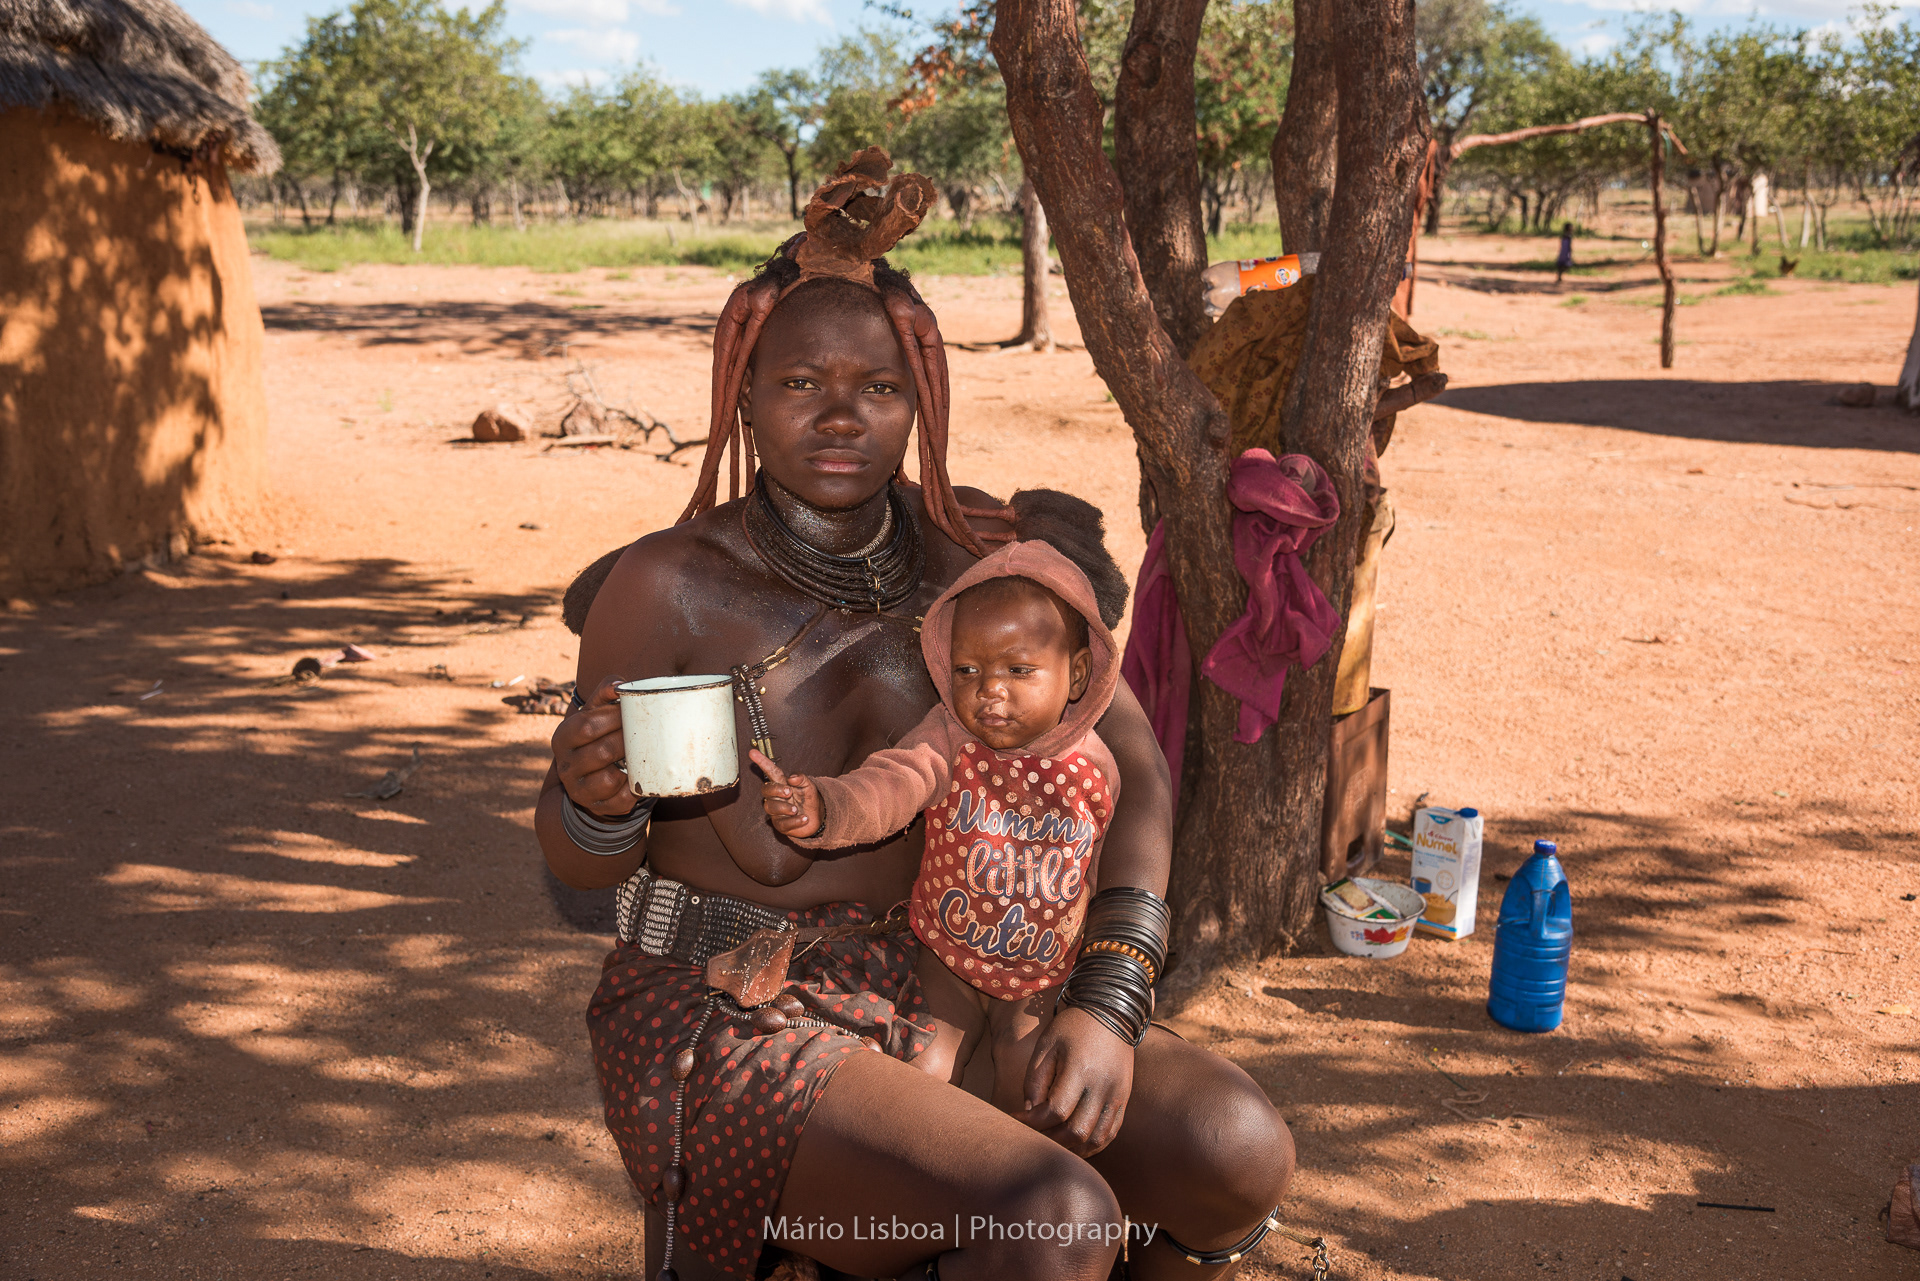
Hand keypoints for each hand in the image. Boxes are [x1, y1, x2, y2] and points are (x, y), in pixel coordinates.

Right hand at [550, 675, 637, 817]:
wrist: (593, 774)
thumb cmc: (598, 734)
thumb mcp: (596, 712)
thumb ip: (605, 693)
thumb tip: (620, 684)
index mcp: (562, 738)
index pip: (586, 725)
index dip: (613, 718)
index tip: (634, 711)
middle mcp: (564, 766)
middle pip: (601, 752)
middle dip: (626, 741)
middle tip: (645, 734)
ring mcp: (578, 789)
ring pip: (610, 779)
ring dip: (631, 766)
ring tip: (641, 755)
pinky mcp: (596, 807)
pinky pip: (620, 800)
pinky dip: (633, 789)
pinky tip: (637, 778)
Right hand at [749, 747, 820, 838]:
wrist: (817, 817)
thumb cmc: (808, 798)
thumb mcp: (809, 785)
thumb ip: (801, 778)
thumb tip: (791, 778)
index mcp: (782, 784)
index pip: (770, 771)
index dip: (762, 762)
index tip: (752, 752)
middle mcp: (776, 797)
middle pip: (766, 791)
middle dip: (775, 790)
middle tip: (789, 792)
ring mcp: (777, 811)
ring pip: (771, 808)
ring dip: (785, 808)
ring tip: (796, 809)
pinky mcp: (781, 825)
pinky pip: (783, 824)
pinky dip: (795, 821)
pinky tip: (804, 819)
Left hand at [1014, 1006, 1134, 1156]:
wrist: (1111, 1012)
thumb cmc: (1072, 1027)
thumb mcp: (1046, 1045)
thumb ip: (1035, 1080)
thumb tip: (1030, 1112)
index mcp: (1080, 1069)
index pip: (1055, 1111)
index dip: (1032, 1122)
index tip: (1016, 1119)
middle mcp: (1102, 1086)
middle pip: (1076, 1131)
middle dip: (1050, 1139)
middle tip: (1032, 1135)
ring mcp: (1117, 1095)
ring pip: (1096, 1139)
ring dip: (1072, 1148)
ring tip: (1052, 1143)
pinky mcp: (1124, 1098)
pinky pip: (1111, 1132)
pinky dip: (1093, 1144)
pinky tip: (1075, 1144)